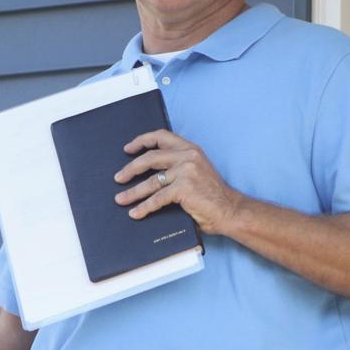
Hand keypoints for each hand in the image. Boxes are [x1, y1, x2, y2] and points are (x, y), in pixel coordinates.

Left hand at [114, 129, 242, 234]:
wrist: (230, 210)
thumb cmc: (213, 195)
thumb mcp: (197, 171)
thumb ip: (179, 166)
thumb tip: (150, 173)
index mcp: (191, 149)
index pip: (161, 136)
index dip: (142, 141)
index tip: (128, 149)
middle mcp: (188, 156)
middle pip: (150, 158)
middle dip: (131, 169)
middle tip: (119, 177)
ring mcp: (186, 172)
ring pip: (151, 181)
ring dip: (132, 192)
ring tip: (121, 199)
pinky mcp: (183, 188)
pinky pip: (157, 198)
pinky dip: (144, 207)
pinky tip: (136, 213)